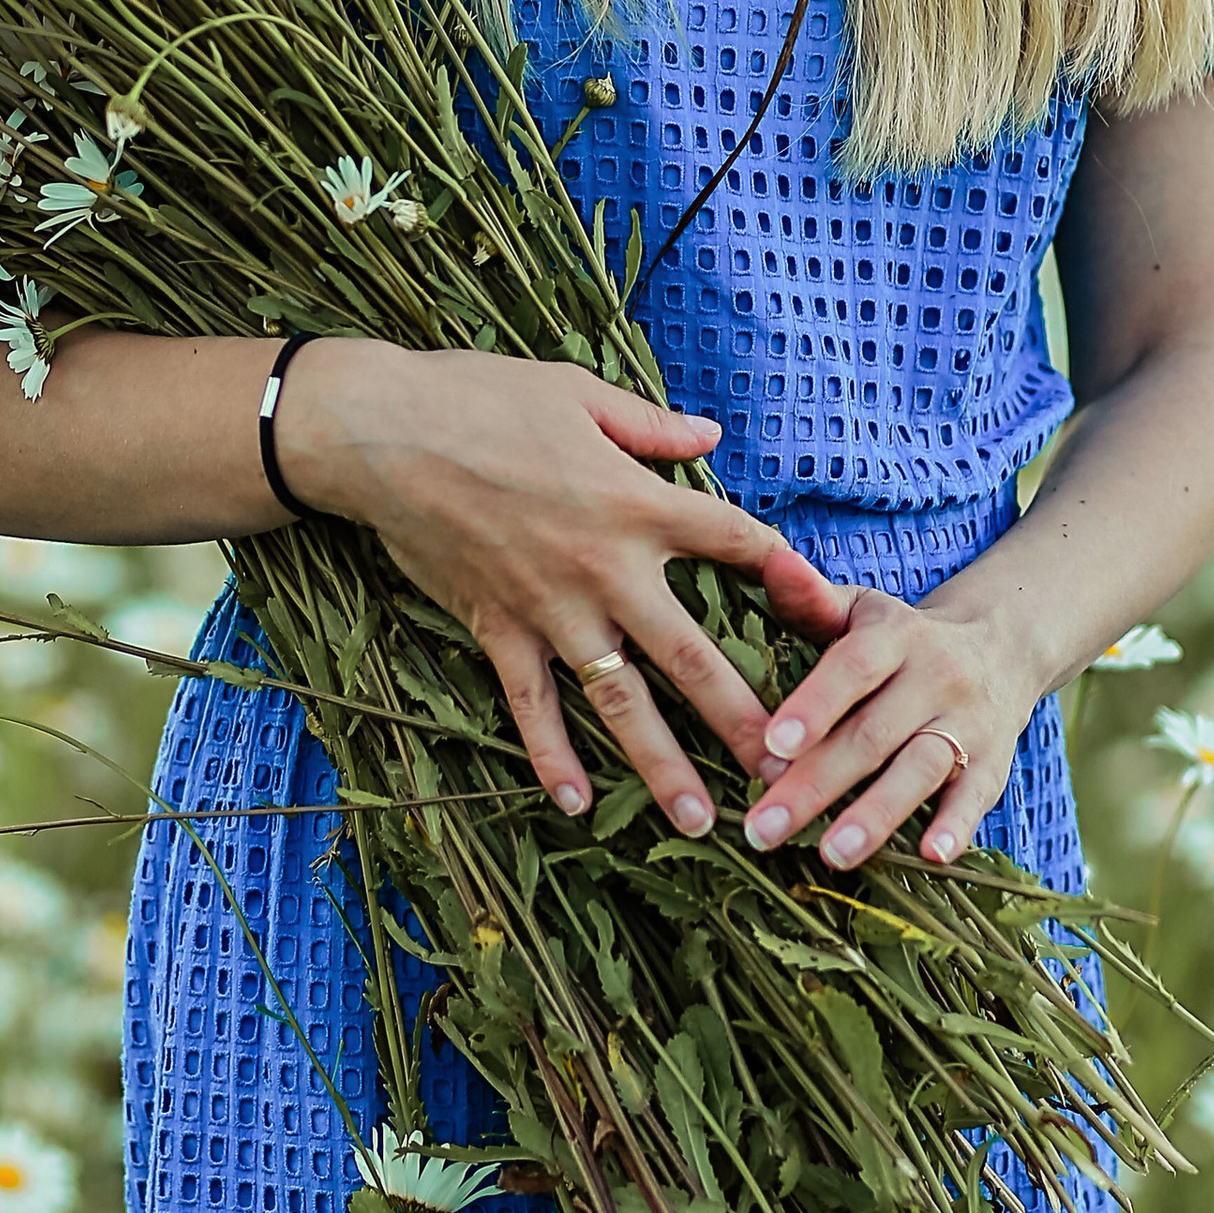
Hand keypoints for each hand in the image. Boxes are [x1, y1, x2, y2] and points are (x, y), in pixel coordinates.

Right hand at [279, 340, 839, 837]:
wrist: (384, 433)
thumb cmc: (483, 397)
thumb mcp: (579, 392)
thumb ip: (651, 426)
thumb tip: (710, 435)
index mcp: (638, 502)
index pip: (737, 543)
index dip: (790, 574)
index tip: (830, 612)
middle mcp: (606, 568)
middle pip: (693, 657)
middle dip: (745, 719)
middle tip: (790, 772)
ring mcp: (550, 609)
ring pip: (619, 702)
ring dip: (661, 765)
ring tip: (700, 820)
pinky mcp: (496, 629)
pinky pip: (531, 707)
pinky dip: (551, 757)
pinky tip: (576, 805)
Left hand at [738, 577, 1036, 869]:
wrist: (1002, 644)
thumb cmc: (900, 636)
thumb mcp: (861, 609)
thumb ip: (812, 597)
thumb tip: (771, 559)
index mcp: (895, 635)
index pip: (853, 668)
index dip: (814, 706)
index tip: (770, 746)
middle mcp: (937, 677)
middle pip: (873, 735)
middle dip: (816, 785)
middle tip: (763, 829)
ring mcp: (969, 723)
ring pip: (922, 769)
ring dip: (878, 815)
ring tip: (832, 853)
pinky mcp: (994, 764)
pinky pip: (976, 797)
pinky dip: (956, 826)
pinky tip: (931, 856)